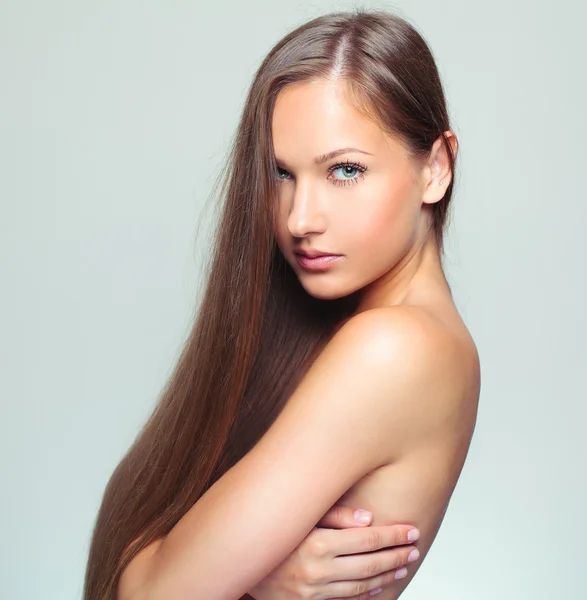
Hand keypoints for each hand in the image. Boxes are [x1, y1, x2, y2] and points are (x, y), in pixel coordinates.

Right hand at [248, 505, 419, 599]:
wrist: (242, 563)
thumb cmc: (274, 531)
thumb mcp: (301, 515)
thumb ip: (334, 515)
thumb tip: (368, 517)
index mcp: (317, 544)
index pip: (367, 540)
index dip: (392, 535)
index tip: (411, 530)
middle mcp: (317, 570)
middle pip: (369, 565)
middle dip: (396, 555)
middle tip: (415, 548)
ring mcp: (313, 591)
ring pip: (361, 586)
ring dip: (386, 576)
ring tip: (403, 566)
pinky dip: (366, 594)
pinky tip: (379, 586)